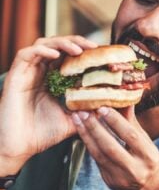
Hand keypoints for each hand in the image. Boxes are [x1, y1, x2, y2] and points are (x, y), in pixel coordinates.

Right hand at [0, 36, 97, 174]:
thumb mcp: (74, 120)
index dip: (84, 51)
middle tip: (94, 47)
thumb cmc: (43, 134)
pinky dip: (42, 51)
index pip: (69, 57)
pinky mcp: (16, 76)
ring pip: (44, 44)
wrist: (19, 147)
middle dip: (77, 42)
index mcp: (53, 80)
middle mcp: (40, 72)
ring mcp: (28, 72)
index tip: (102, 54)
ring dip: (62, 43)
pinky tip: (56, 55)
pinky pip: (26, 54)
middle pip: (58, 46)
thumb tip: (111, 106)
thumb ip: (89, 111)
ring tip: (79, 50)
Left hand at [71, 106, 158, 189]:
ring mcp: (121, 178)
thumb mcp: (146, 141)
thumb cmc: (148, 159)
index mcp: (148, 156)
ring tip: (78, 120)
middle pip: (111, 147)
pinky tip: (82, 133)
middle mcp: (135, 169)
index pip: (130, 136)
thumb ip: (132, 122)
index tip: (102, 108)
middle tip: (83, 112)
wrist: (150, 188)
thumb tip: (124, 98)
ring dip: (86, 136)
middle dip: (95, 128)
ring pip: (99, 155)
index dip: (115, 122)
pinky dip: (89, 145)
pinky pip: (97, 161)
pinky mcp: (110, 182)